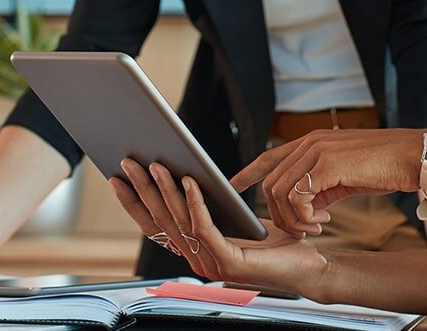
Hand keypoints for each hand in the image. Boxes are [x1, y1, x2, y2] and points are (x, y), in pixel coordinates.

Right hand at [110, 159, 326, 292]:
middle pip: (161, 221)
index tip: (117, 177)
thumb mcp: (233, 218)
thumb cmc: (275, 241)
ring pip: (180, 222)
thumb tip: (183, 173)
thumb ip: (209, 206)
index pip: (154, 226)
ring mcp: (211, 264)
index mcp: (194, 251)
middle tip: (128, 161)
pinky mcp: (229, 262)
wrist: (308, 265)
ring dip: (165, 190)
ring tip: (156, 164)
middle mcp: (197, 260)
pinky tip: (190, 181)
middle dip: (142, 189)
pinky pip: (205, 227)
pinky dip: (195, 202)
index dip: (134, 203)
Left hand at [230, 128, 424, 238]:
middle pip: (271, 183)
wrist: (413, 157)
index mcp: (313, 141)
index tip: (233, 185)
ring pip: (280, 192)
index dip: (248, 172)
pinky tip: (323, 221)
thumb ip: (321, 184)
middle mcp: (310, 142)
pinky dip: (304, 216)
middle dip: (280, 213)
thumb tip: (306, 205)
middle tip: (303, 229)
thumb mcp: (345, 175)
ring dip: (293, 219)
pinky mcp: (327, 165)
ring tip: (315, 227)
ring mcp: (317, 151)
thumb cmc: (385, 167)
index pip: (269, 156)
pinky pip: (298, 197)